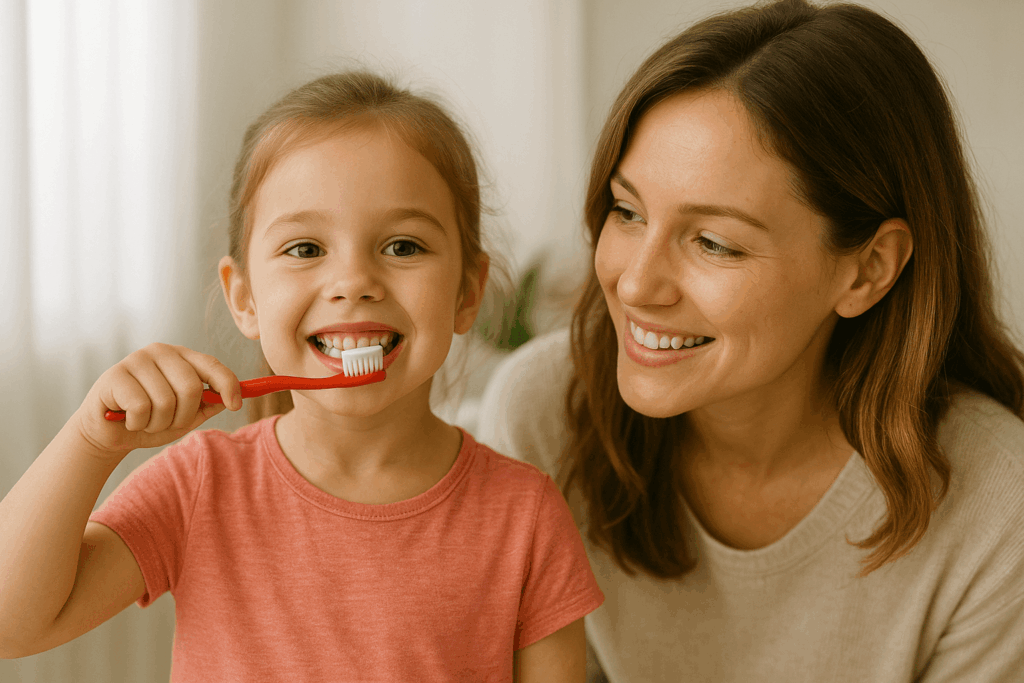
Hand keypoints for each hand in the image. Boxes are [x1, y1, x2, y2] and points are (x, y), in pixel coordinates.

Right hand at [70, 343, 242, 461]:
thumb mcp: (186, 416)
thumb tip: (231, 398)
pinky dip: (138, 423)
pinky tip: (127, 418)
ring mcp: (137, 360)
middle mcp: (161, 352)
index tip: (236, 405)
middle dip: (183, 416)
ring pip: (165, 401)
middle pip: (191, 387)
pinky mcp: (115, 375)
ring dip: (158, 423)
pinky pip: (141, 408)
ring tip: (145, 420)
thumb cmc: (150, 421)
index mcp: (182, 358)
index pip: (212, 365)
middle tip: (168, 422)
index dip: (228, 385)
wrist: (107, 434)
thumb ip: (208, 405)